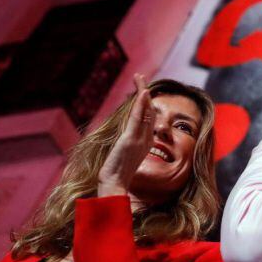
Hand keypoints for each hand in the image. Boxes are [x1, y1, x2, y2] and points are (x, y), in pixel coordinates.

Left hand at [97, 74, 154, 197]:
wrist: (114, 184)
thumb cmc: (117, 175)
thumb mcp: (123, 157)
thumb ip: (127, 149)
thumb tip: (125, 144)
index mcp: (144, 141)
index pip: (147, 117)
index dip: (146, 102)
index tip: (143, 90)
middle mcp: (145, 138)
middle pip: (148, 110)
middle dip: (144, 92)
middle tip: (140, 77)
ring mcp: (139, 138)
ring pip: (144, 111)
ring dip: (143, 93)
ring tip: (140, 79)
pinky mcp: (131, 139)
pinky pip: (139, 119)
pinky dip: (142, 105)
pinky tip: (143, 93)